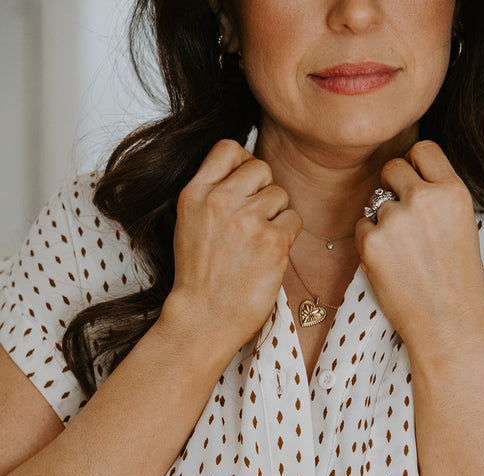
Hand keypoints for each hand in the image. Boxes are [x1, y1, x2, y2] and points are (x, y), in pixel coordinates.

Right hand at [165, 139, 301, 362]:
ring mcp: (248, 220)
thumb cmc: (199, 276)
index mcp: (195, 193)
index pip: (229, 148)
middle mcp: (220, 200)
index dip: (242, 164)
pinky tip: (268, 256)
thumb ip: (213, 193)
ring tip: (257, 244)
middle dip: (262, 192)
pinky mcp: (272, 241)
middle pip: (261, 168)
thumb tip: (247, 171)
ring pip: (280, 194)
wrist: (204, 317)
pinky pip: (294, 220)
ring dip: (275, 217)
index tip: (243, 187)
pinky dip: (286, 237)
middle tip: (252, 224)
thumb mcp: (189, 224)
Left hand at [355, 141, 483, 365]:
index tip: (413, 183)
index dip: (414, 166)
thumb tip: (409, 178)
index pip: (422, 150)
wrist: (448, 324)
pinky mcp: (371, 242)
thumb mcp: (464, 226)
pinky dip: (370, 243)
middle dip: (392, 187)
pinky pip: (361, 228)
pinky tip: (390, 265)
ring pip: (375, 201)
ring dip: (381, 219)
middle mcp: (424, 198)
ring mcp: (395, 219)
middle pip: (392, 167)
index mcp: (453, 191)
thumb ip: (439, 198)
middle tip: (401, 217)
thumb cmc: (458, 281)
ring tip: (402, 252)